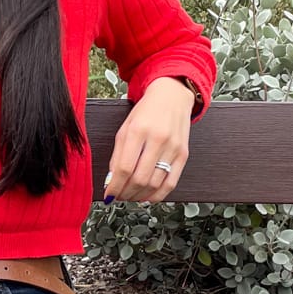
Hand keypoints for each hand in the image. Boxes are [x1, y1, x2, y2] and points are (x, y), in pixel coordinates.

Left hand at [103, 77, 193, 203]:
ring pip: (155, 184)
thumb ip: (118, 154)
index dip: (115, 186)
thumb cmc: (147, 112)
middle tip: (119, 196)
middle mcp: (158, 139)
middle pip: (140, 179)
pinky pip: (171, 183)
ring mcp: (173, 148)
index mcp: (138, 131)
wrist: (173, 96)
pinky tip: (147, 196)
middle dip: (126, 193)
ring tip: (130, 196)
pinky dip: (157, 195)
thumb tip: (112, 180)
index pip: (124, 167)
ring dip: (139, 196)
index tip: (108, 195)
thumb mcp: (125, 128)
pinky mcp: (183, 155)